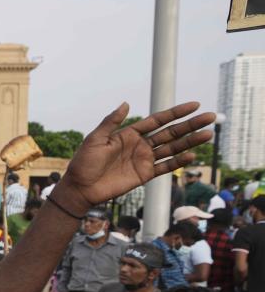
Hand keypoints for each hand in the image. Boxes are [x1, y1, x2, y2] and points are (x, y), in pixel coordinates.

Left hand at [54, 102, 213, 212]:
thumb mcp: (95, 139)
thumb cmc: (84, 162)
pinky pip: (165, 167)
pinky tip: (192, 155)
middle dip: (190, 125)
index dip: (176, 113)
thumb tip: (126, 103)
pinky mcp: (144, 175)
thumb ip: (111, 122)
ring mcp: (144, 160)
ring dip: (190, 142)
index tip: (194, 105)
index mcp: (129, 134)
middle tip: (211, 117)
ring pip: (172, 148)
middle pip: (170, 133)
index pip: (158, 120)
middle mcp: (140, 145)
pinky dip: (178, 162)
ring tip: (208, 134)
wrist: (80, 188)